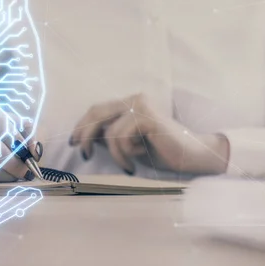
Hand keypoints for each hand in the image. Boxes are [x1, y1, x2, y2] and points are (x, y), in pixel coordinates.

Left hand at [69, 94, 229, 174]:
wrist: (192, 155)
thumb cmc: (161, 151)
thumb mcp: (128, 144)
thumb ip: (110, 137)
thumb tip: (84, 139)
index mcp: (129, 103)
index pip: (96, 110)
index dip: (81, 126)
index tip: (72, 143)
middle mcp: (134, 99)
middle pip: (96, 114)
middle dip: (85, 136)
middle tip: (86, 156)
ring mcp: (141, 105)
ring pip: (109, 132)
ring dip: (116, 155)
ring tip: (128, 165)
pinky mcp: (147, 117)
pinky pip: (121, 138)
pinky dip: (125, 154)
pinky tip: (138, 159)